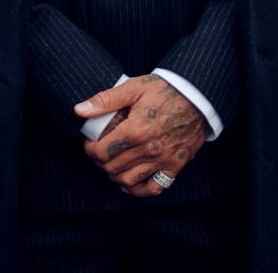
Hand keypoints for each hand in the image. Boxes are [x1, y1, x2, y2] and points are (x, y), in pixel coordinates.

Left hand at [74, 74, 205, 196]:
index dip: (89, 149)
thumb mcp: (134, 88)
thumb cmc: (165, 90)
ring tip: (111, 165)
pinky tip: (129, 182)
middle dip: (99, 162)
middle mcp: (149, 149)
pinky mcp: (175, 166)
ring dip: (114, 175)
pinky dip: (138, 190)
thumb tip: (79, 110)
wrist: (198, 97)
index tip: (89, 143)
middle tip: (98, 152)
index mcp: (136, 130)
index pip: (102, 151)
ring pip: (129, 180)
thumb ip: (105, 100)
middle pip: (112, 167)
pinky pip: (154, 188)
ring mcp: (162, 160)